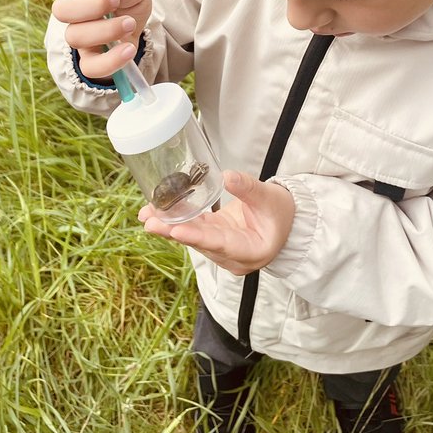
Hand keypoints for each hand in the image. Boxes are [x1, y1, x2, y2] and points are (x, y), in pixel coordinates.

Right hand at [38, 0, 152, 80]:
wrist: (140, 30)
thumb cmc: (129, 2)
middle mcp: (72, 15)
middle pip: (60, 10)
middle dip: (90, 5)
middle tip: (115, 0)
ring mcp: (79, 39)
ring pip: (75, 37)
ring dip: (106, 29)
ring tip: (129, 23)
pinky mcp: (91, 62)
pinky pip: (91, 67)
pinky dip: (112, 59)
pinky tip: (128, 48)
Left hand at [138, 170, 295, 274]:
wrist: (286, 221)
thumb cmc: (281, 211)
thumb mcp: (269, 197)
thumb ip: (248, 188)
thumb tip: (227, 175)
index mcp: (251, 250)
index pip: (221, 244)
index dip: (198, 237)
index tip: (177, 231)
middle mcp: (233, 256)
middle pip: (201, 243)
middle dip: (174, 231)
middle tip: (150, 221)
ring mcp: (222, 249)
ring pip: (194, 238)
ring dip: (170, 227)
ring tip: (147, 215)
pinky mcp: (215, 238)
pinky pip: (195, 231)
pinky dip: (178, 222)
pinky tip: (159, 213)